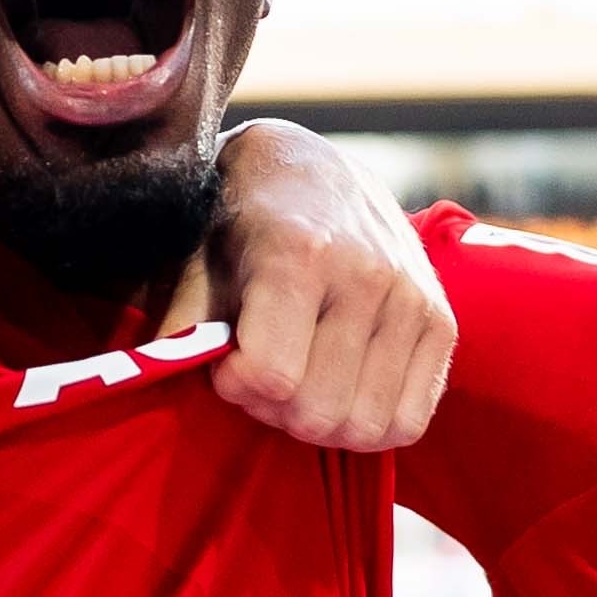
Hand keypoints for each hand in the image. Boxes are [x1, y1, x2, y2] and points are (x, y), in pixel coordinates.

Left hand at [205, 122, 454, 455]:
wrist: (316, 170)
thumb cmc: (243, 218)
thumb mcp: (198, 254)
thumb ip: (182, 319)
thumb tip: (155, 375)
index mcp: (299, 251)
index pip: (271, 374)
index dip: (235, 385)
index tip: (224, 362)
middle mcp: (367, 273)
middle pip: (317, 410)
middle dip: (274, 411)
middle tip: (259, 378)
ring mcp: (412, 299)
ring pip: (364, 426)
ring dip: (320, 422)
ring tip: (300, 383)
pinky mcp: (441, 321)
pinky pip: (409, 421)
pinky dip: (369, 424)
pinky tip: (341, 390)